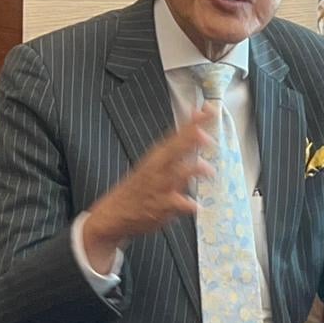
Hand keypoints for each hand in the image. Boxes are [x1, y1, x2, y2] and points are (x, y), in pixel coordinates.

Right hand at [82, 107, 214, 272]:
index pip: (178, 135)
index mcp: (158, 156)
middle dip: (191, 140)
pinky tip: (195, 205)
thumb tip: (200, 130)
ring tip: (209, 170)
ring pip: (178, 175)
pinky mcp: (161, 207)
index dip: (194, 122)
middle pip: (177, 149)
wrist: (115, 212)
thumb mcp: (155, 163)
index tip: (208, 110)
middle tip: (205, 134)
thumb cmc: (139, 186)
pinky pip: (178, 204)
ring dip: (194, 171)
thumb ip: (179, 150)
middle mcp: (159, 168)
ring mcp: (160, 187)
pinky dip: (188, 204)